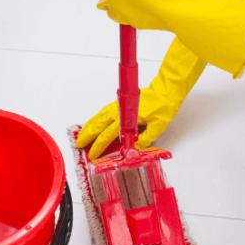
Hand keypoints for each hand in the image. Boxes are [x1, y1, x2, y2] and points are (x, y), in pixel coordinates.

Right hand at [76, 37, 205, 158]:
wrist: (166, 90)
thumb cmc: (164, 105)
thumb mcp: (158, 126)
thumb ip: (145, 138)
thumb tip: (134, 147)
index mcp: (127, 117)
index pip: (108, 135)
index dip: (99, 147)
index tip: (92, 154)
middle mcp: (120, 110)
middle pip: (98, 125)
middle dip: (87, 136)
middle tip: (79, 145)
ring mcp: (118, 105)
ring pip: (98, 117)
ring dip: (89, 127)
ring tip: (81, 135)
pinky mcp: (120, 103)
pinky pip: (103, 112)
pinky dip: (95, 119)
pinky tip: (93, 124)